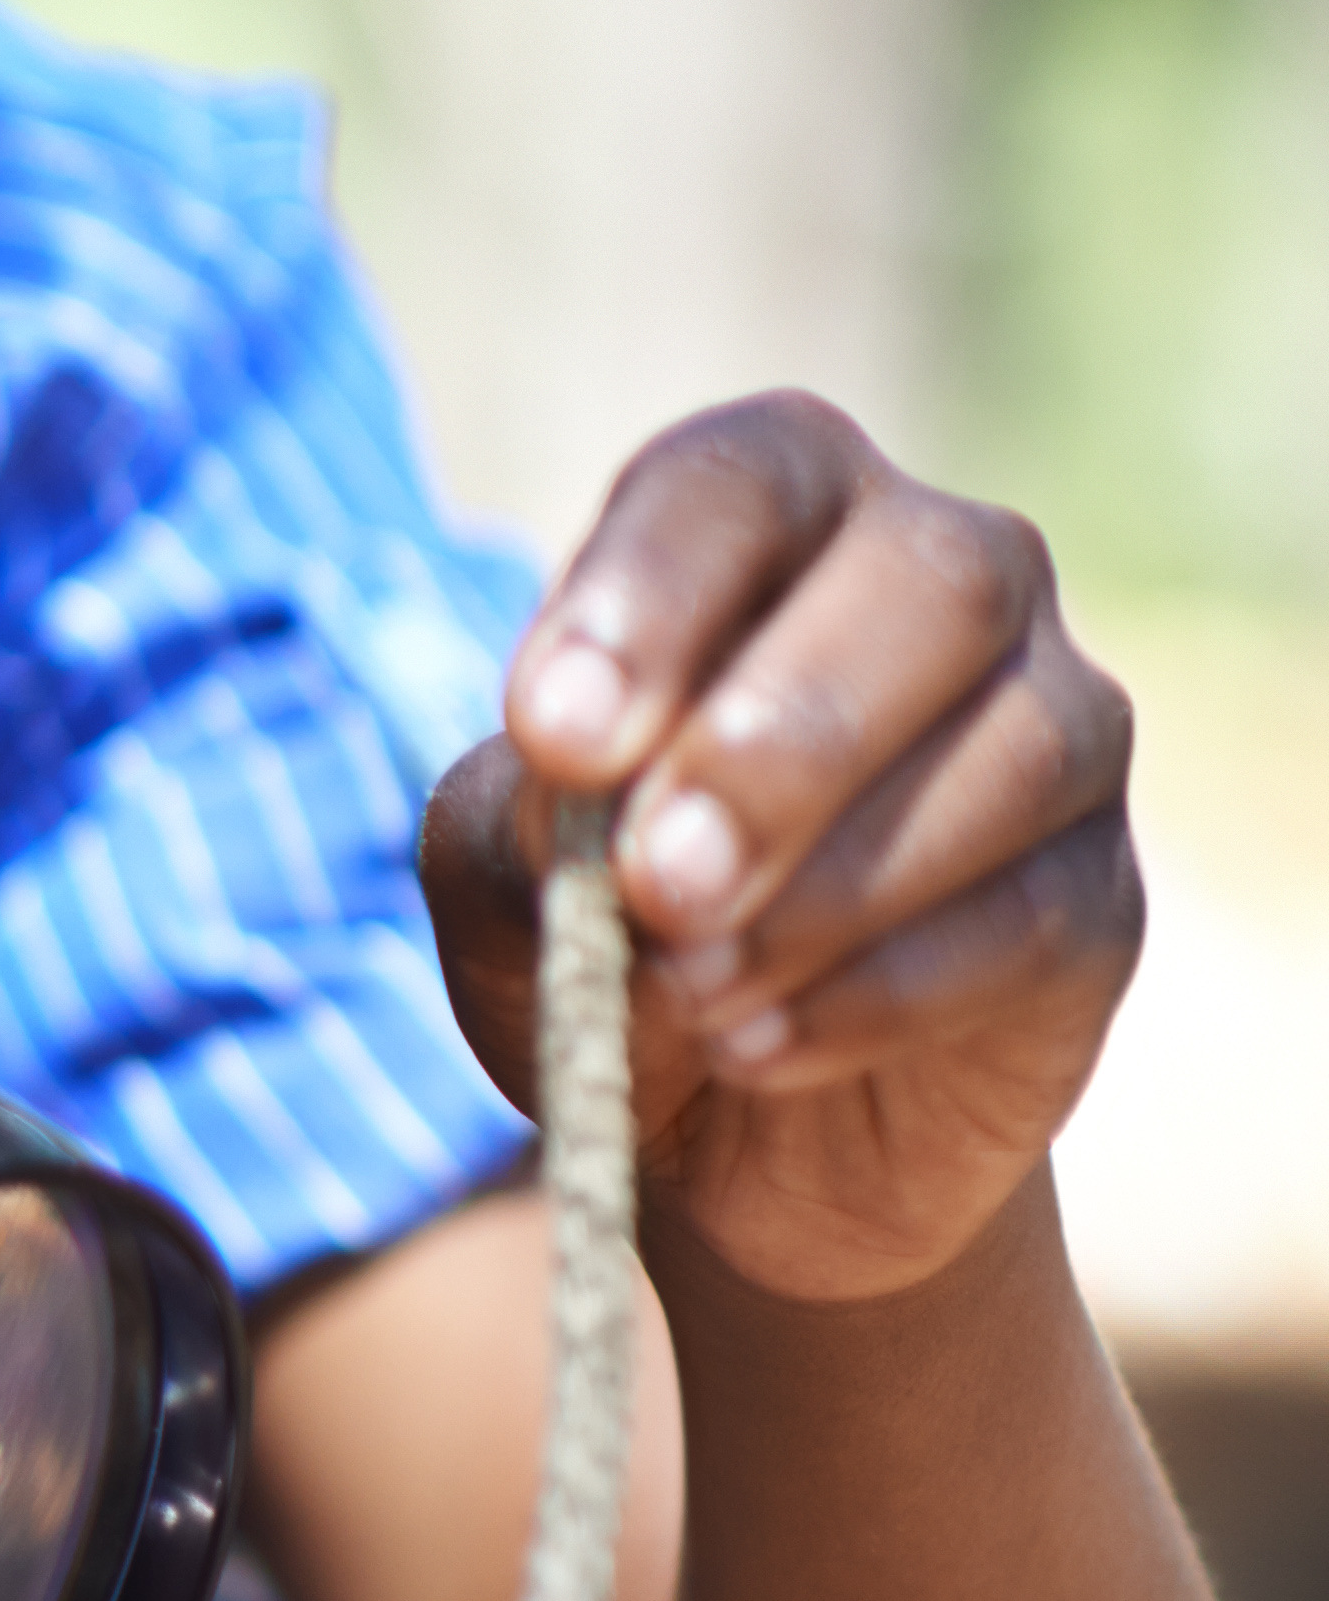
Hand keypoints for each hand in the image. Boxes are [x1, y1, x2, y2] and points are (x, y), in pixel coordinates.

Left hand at [446, 393, 1137, 1308]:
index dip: (651, 593)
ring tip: (688, 989)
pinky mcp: (1097, 894)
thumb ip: (527, 815)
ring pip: (1018, 749)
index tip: (555, 735)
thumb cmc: (598, 929)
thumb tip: (594, 793)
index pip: (741, 479)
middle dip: (782, 739)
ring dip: (832, 885)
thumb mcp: (503, 867)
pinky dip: (879, 993)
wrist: (714, 1121)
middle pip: (935, 580)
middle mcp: (948, 579)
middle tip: (656, 882)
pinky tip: (754, 1047)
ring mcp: (1055, 728)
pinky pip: (1034, 916)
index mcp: (777, 520)